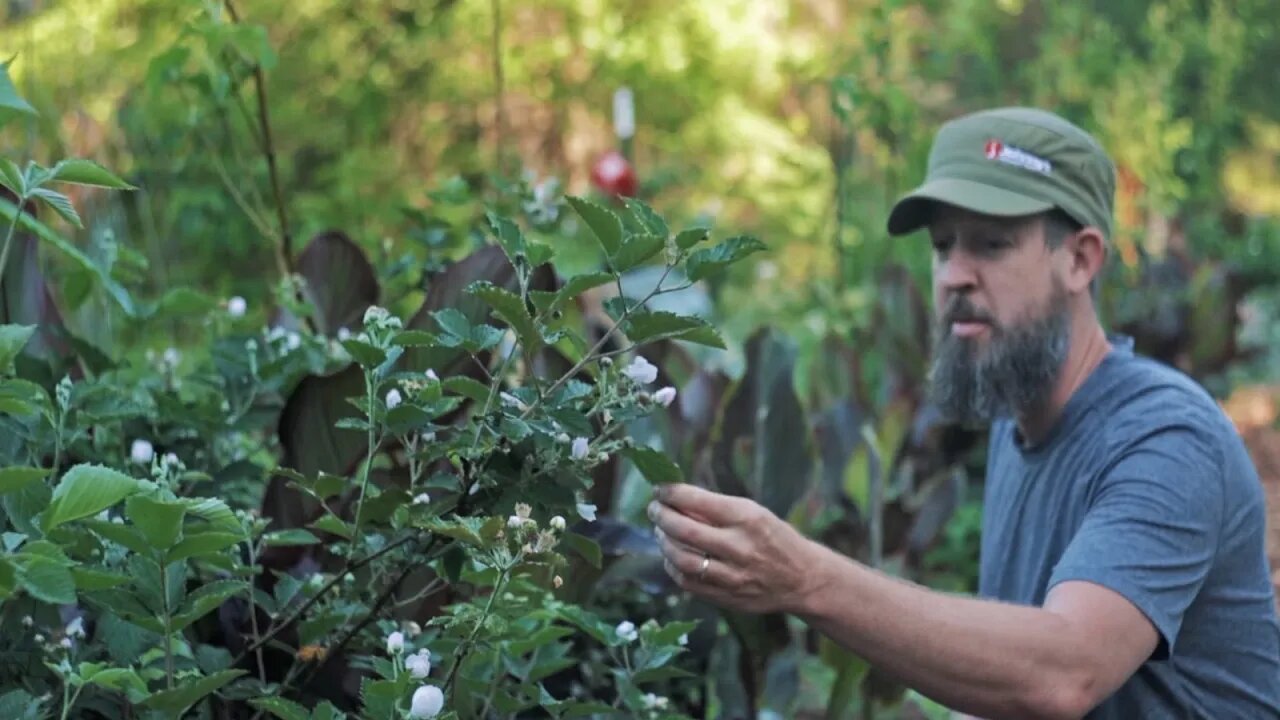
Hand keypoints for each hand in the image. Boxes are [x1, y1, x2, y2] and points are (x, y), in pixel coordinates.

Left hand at [647, 484, 828, 614]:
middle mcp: (739, 547)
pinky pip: (688, 582)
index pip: (698, 501)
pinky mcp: (727, 597)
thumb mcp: (754, 513)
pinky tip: (671, 556)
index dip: (671, 493)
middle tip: (654, 509)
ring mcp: (732, 575)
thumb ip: (716, 509)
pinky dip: (673, 567)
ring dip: (664, 542)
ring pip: (682, 559)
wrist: (802, 579)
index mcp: (747, 518)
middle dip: (661, 516)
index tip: (660, 489)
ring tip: (660, 532)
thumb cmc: (774, 538)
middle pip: (684, 531)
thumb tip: (675, 498)